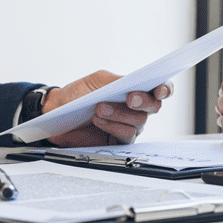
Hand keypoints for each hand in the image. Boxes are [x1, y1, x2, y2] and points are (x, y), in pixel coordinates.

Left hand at [42, 70, 173, 146]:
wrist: (58, 112)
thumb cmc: (78, 94)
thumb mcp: (99, 81)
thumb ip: (119, 81)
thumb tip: (135, 82)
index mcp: (135, 90)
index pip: (159, 89)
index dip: (165, 89)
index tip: (160, 90)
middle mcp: (136, 108)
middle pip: (153, 107)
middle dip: (143, 101)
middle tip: (129, 98)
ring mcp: (128, 125)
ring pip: (138, 122)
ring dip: (120, 114)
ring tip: (100, 108)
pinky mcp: (118, 141)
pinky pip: (126, 136)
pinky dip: (113, 127)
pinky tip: (99, 120)